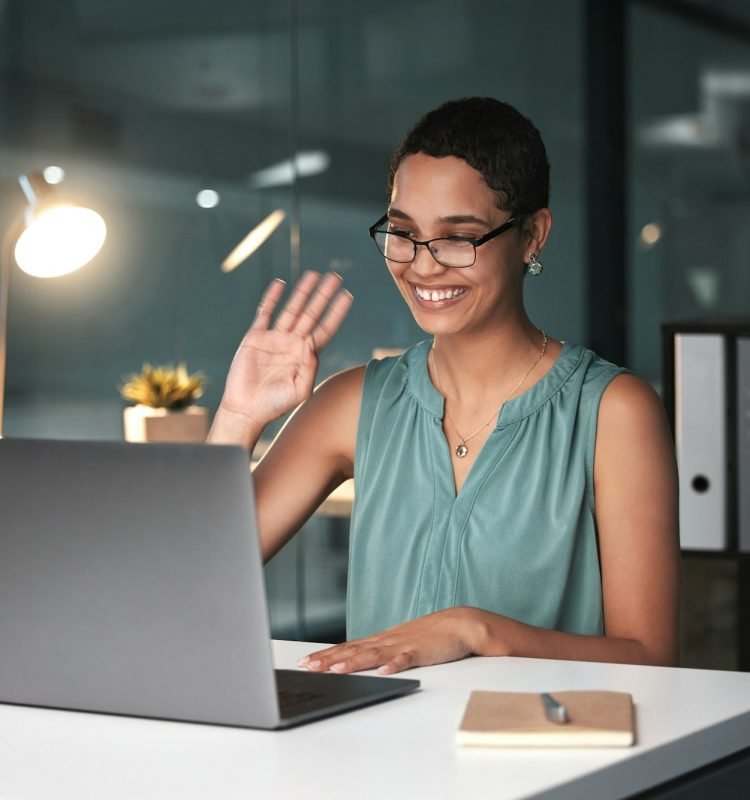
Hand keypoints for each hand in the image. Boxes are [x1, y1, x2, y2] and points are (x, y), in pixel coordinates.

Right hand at [219, 271, 352, 426]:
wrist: (246, 409)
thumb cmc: (275, 405)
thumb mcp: (299, 390)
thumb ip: (309, 368)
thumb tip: (312, 345)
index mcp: (305, 356)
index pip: (325, 329)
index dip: (336, 313)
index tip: (347, 296)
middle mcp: (292, 344)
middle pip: (311, 314)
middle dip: (323, 296)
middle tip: (335, 277)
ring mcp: (274, 339)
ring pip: (292, 310)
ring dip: (302, 292)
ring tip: (313, 275)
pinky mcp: (255, 337)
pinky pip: (265, 313)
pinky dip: (272, 299)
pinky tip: (280, 284)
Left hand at [297, 608, 482, 674]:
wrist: (460, 624)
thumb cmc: (430, 636)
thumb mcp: (400, 644)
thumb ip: (380, 652)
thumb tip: (358, 662)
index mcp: (382, 640)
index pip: (348, 647)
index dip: (326, 654)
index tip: (305, 661)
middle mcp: (388, 641)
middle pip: (354, 650)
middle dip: (329, 659)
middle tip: (307, 666)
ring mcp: (403, 645)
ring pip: (374, 654)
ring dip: (354, 662)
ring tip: (335, 670)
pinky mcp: (422, 651)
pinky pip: (406, 659)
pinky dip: (394, 664)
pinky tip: (384, 671)